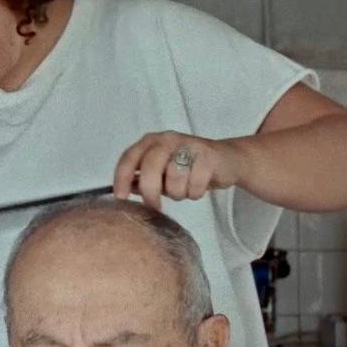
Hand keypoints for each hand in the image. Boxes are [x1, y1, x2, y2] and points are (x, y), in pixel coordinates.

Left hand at [113, 131, 242, 208]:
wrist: (226, 159)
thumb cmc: (187, 168)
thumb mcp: (160, 174)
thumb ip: (140, 180)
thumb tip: (123, 192)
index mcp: (150, 142)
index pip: (129, 158)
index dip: (121, 179)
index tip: (120, 199)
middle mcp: (166, 139)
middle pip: (150, 168)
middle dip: (150, 192)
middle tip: (154, 208)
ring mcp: (188, 144)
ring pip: (174, 180)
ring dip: (179, 193)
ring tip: (184, 189)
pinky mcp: (208, 155)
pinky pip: (195, 184)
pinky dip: (195, 192)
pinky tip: (198, 186)